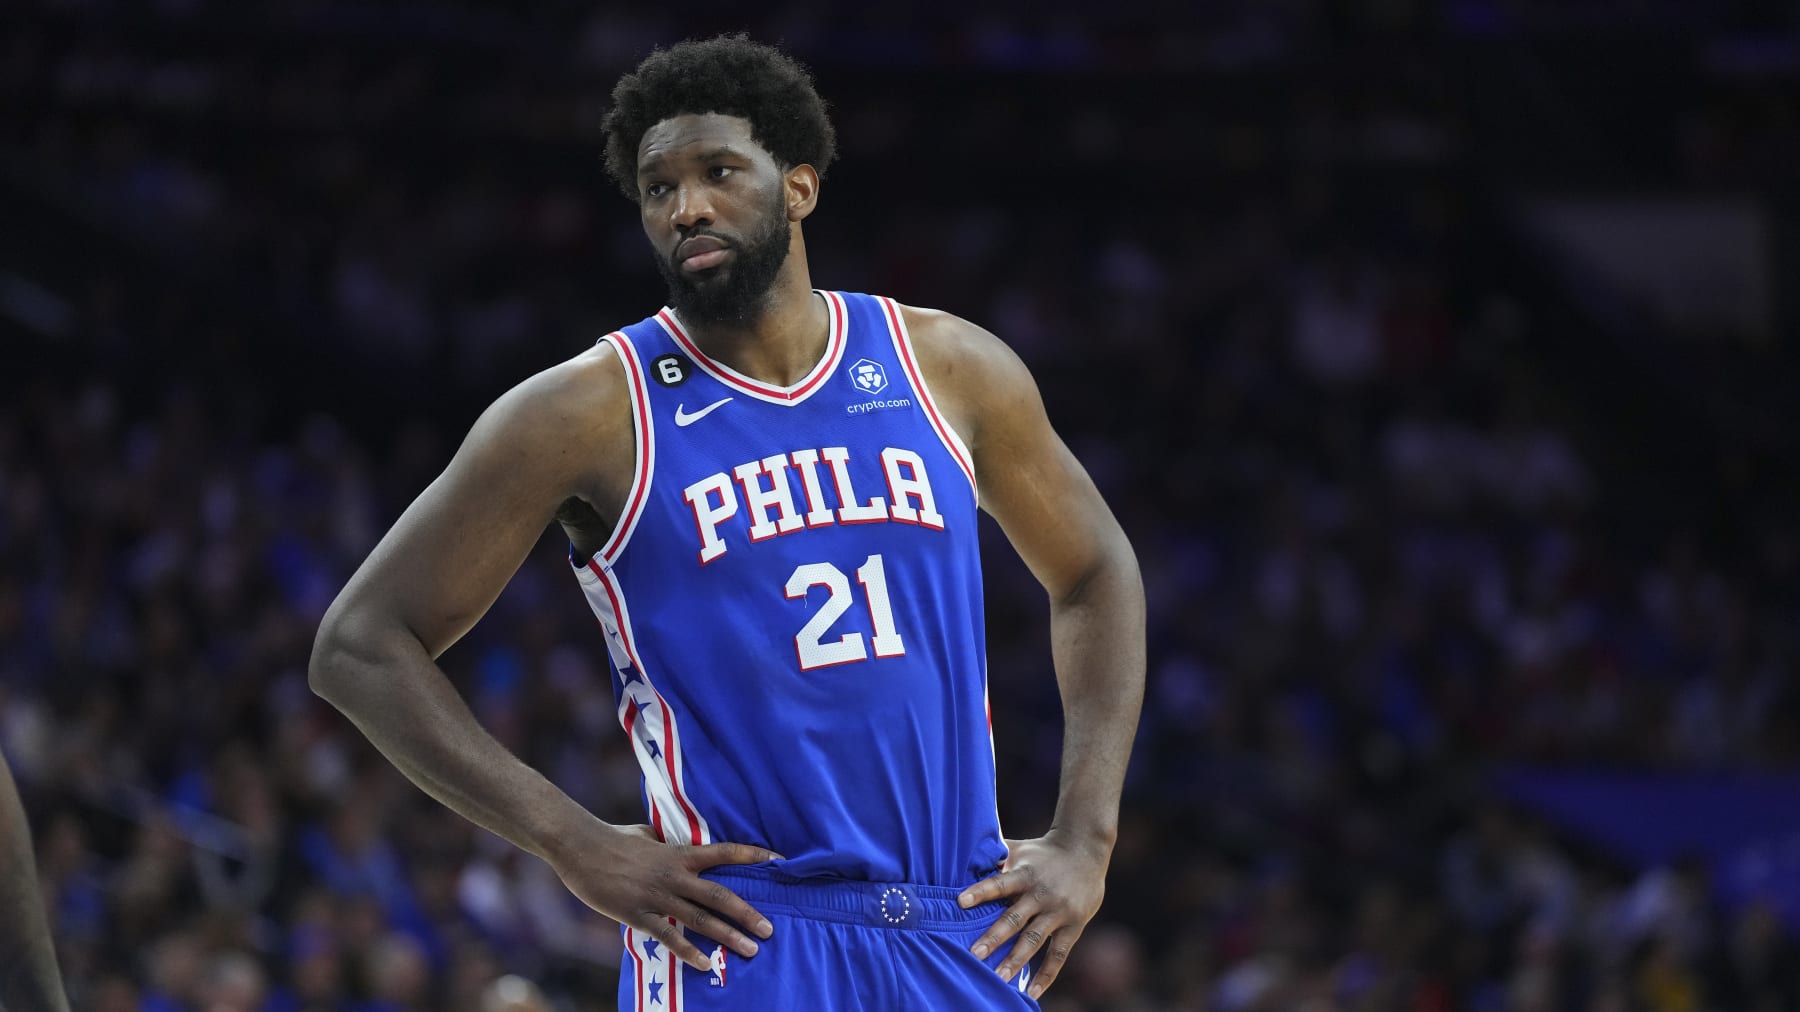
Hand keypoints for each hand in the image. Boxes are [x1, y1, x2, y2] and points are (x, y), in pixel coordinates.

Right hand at [548, 822, 782, 971]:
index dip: (753, 855)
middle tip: (769, 929)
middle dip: (747, 913)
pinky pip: (669, 937)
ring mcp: (658, 896)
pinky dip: (689, 952)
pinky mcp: (639, 914)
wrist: (580, 847)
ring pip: (701, 919)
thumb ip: (665, 842)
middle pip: (720, 895)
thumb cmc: (613, 838)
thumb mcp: (646, 834)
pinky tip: (706, 964)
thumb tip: (672, 841)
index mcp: (679, 853)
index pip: (725, 852)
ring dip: (727, 936)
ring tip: (750, 950)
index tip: (779, 861)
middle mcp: (675, 875)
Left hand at [957, 829, 1111, 999]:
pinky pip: (1058, 954)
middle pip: (1015, 918)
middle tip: (974, 955)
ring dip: (1016, 960)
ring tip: (999, 978)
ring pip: (1034, 939)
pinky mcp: (1073, 926)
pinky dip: (1046, 975)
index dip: (981, 892)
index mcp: (1026, 874)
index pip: (1001, 883)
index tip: (960, 901)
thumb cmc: (1043, 851)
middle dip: (994, 937)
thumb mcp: (1020, 849)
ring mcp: (1058, 912)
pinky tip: (1032, 992)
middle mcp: (1042, 894)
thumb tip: (964, 860)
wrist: (1086, 850)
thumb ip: (995, 857)